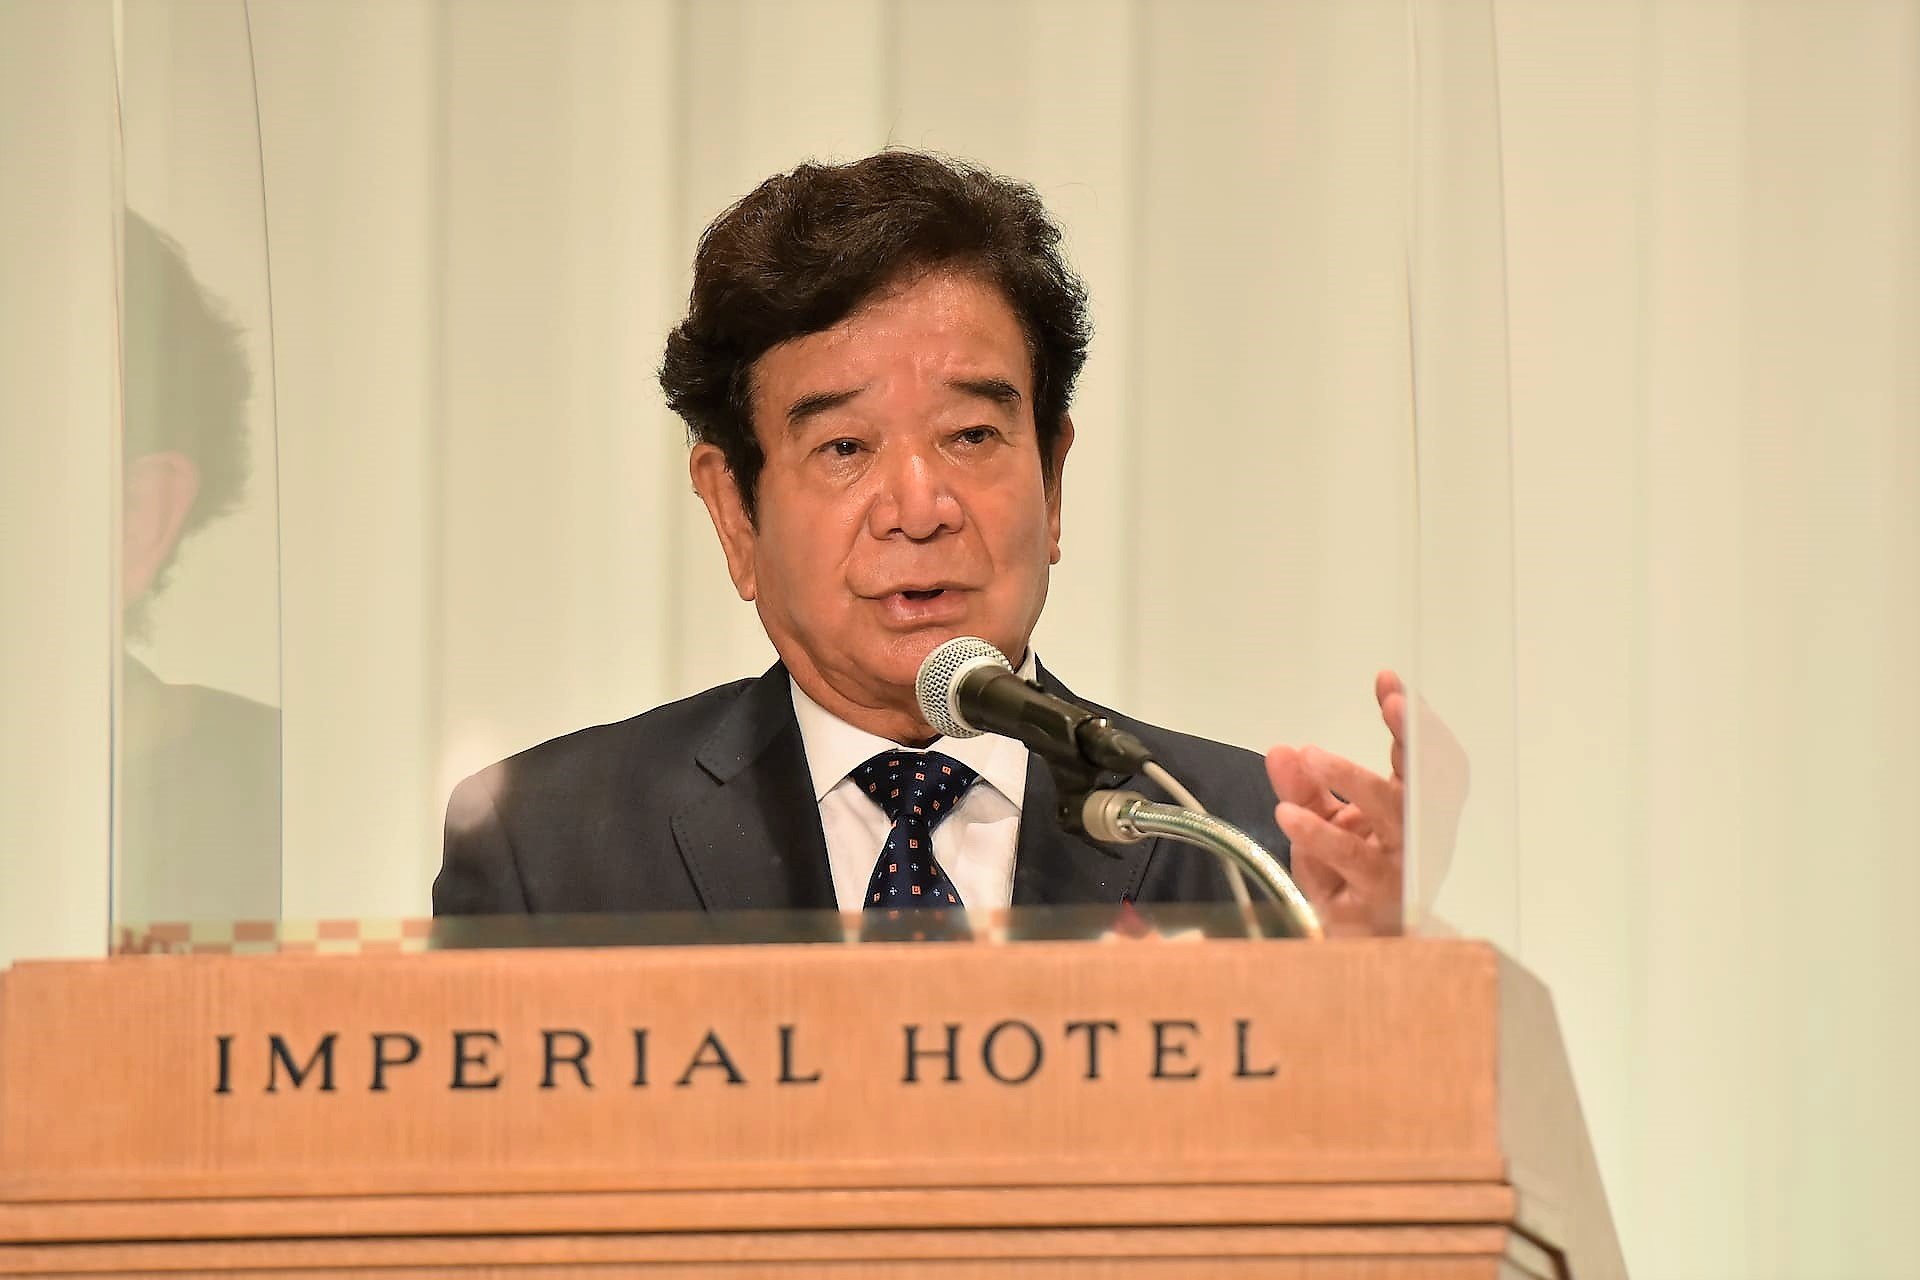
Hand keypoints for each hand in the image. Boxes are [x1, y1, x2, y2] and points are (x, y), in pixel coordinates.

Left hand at [1266, 671, 1408, 935]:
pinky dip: (1321, 836)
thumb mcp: (1321, 824)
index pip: (1420, 758)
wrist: (1360, 953)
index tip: (1390, 683)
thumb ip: (1304, 787)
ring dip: (1356, 781)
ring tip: (1313, 757)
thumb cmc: (1350, 882)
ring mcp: (1403, 867)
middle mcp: (1416, 835)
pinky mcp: (1378, 900)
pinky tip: (1289, 815)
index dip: (1412, 721)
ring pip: (1394, 817)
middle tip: (1392, 704)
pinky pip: (1353, 862)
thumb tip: (1280, 750)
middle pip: (1425, 780)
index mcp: (1410, 809)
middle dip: (1414, 738)